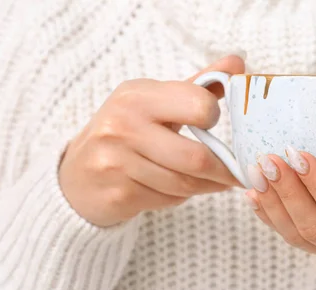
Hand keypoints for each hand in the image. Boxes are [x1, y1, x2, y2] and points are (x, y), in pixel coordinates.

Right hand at [59, 55, 244, 226]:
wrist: (77, 176)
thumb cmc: (125, 132)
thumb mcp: (155, 102)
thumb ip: (198, 85)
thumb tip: (238, 63)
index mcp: (137, 96)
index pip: (198, 105)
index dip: (213, 117)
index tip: (216, 125)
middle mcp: (123, 126)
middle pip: (195, 157)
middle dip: (223, 169)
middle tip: (239, 172)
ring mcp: (117, 162)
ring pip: (184, 184)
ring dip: (207, 186)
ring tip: (216, 182)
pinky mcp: (118, 194)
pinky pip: (168, 199)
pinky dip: (181, 197)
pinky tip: (180, 190)